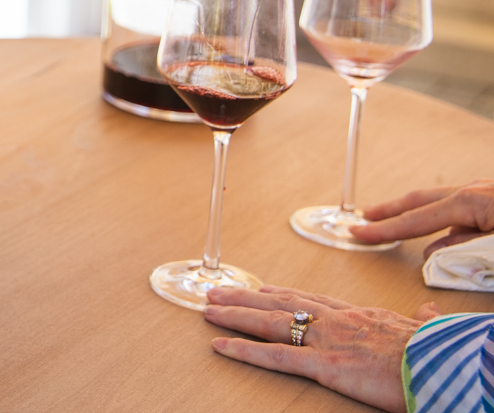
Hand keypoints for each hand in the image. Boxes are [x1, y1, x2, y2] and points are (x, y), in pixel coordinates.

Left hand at [205, 284, 439, 412]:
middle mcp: (338, 321)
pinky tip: (219, 345)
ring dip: (235, 315)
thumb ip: (420, 319)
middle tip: (218, 291)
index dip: (284, 294)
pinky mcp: (324, 364)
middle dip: (247, 297)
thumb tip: (427, 311)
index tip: (263, 288)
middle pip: (283, 303)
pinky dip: (243, 350)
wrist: (446, 364)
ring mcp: (328, 340)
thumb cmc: (440, 353)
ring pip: (271, 322)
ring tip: (208, 309)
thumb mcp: (429, 330)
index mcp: (362, 315)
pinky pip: (275, 356)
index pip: (314, 300)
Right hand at [353, 179, 493, 255]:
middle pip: (420, 200)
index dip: (385, 229)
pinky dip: (444, 216)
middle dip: (390, 209)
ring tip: (397, 223)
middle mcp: (474, 191)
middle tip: (366, 216)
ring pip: (441, 202)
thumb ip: (464, 249)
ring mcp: (486, 191)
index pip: (416, 220)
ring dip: (417, 212)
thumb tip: (434, 253)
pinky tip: (446, 230)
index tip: (360, 232)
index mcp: (469, 201)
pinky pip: (462, 206)